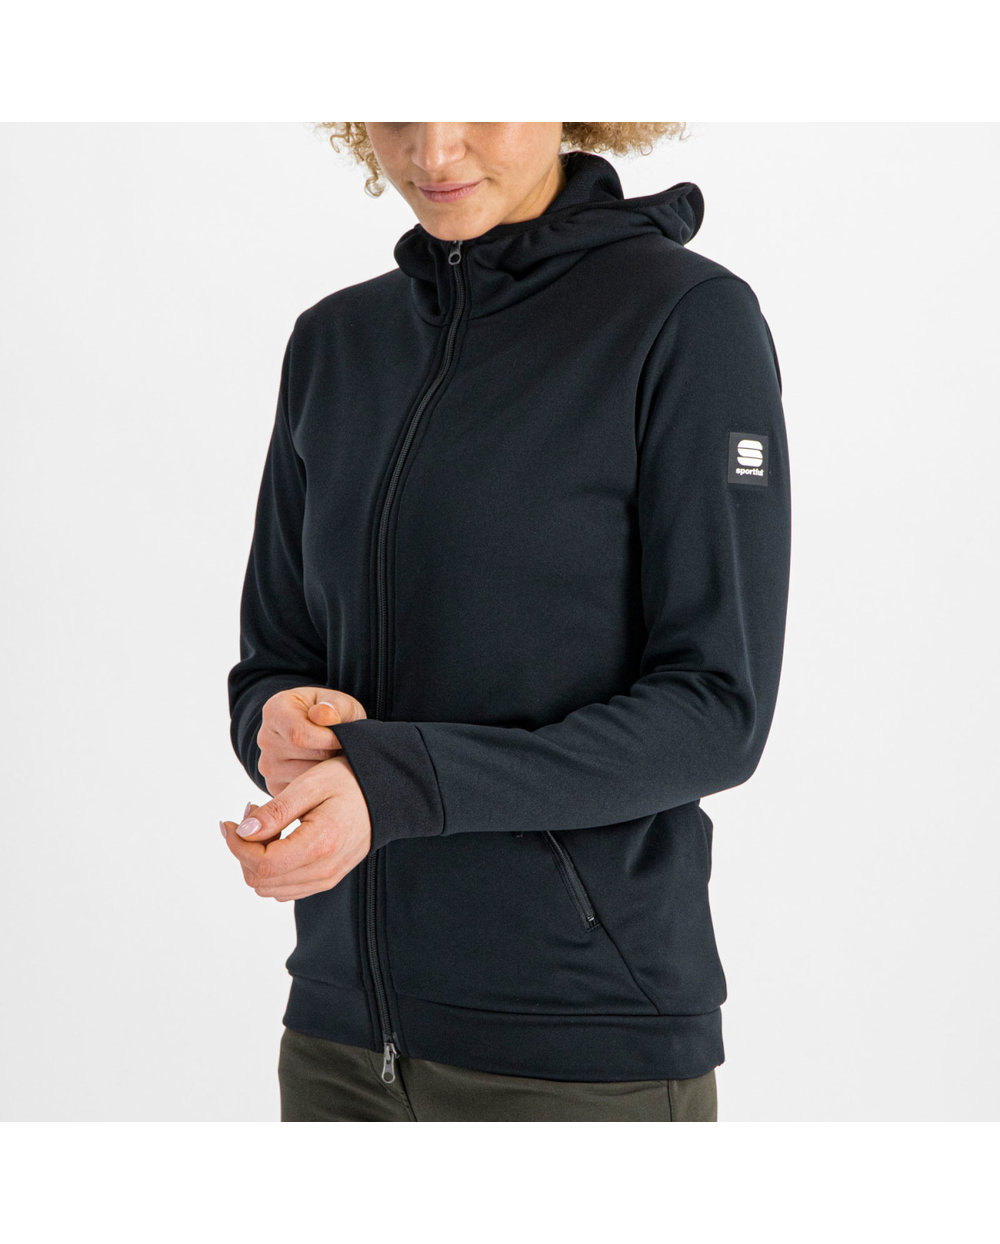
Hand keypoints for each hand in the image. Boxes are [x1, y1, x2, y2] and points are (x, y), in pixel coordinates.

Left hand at [220, 755, 371, 901]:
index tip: (229, 821)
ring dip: (255, 860)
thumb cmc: (349, 781)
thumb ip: (275, 812)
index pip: (262, 865)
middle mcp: (324, 870)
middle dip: (243, 850)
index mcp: (320, 845)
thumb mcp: (310, 785)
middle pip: (261, 881)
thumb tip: (241, 832)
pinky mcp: (327, 879)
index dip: (236, 845)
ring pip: (270, 889)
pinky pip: (286, 888)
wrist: (386, 792)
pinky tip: (278, 839)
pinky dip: (272, 869)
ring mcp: (327, 878)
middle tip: (250, 815)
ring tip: (264, 824)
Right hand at [257, 686, 366, 795]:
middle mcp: (265, 739)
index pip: (299, 734)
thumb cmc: (333, 716)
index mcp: (276, 711)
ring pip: (305, 778)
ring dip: (327, 772)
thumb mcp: (341, 704)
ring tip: (335, 758)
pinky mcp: (275, 787)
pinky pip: (302, 794)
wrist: (322, 733)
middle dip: (330, 754)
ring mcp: (268, 766)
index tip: (344, 738)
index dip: (328, 739)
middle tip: (342, 748)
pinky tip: (326, 772)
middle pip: (305, 756)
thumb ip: (336, 706)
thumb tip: (324, 714)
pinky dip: (319, 787)